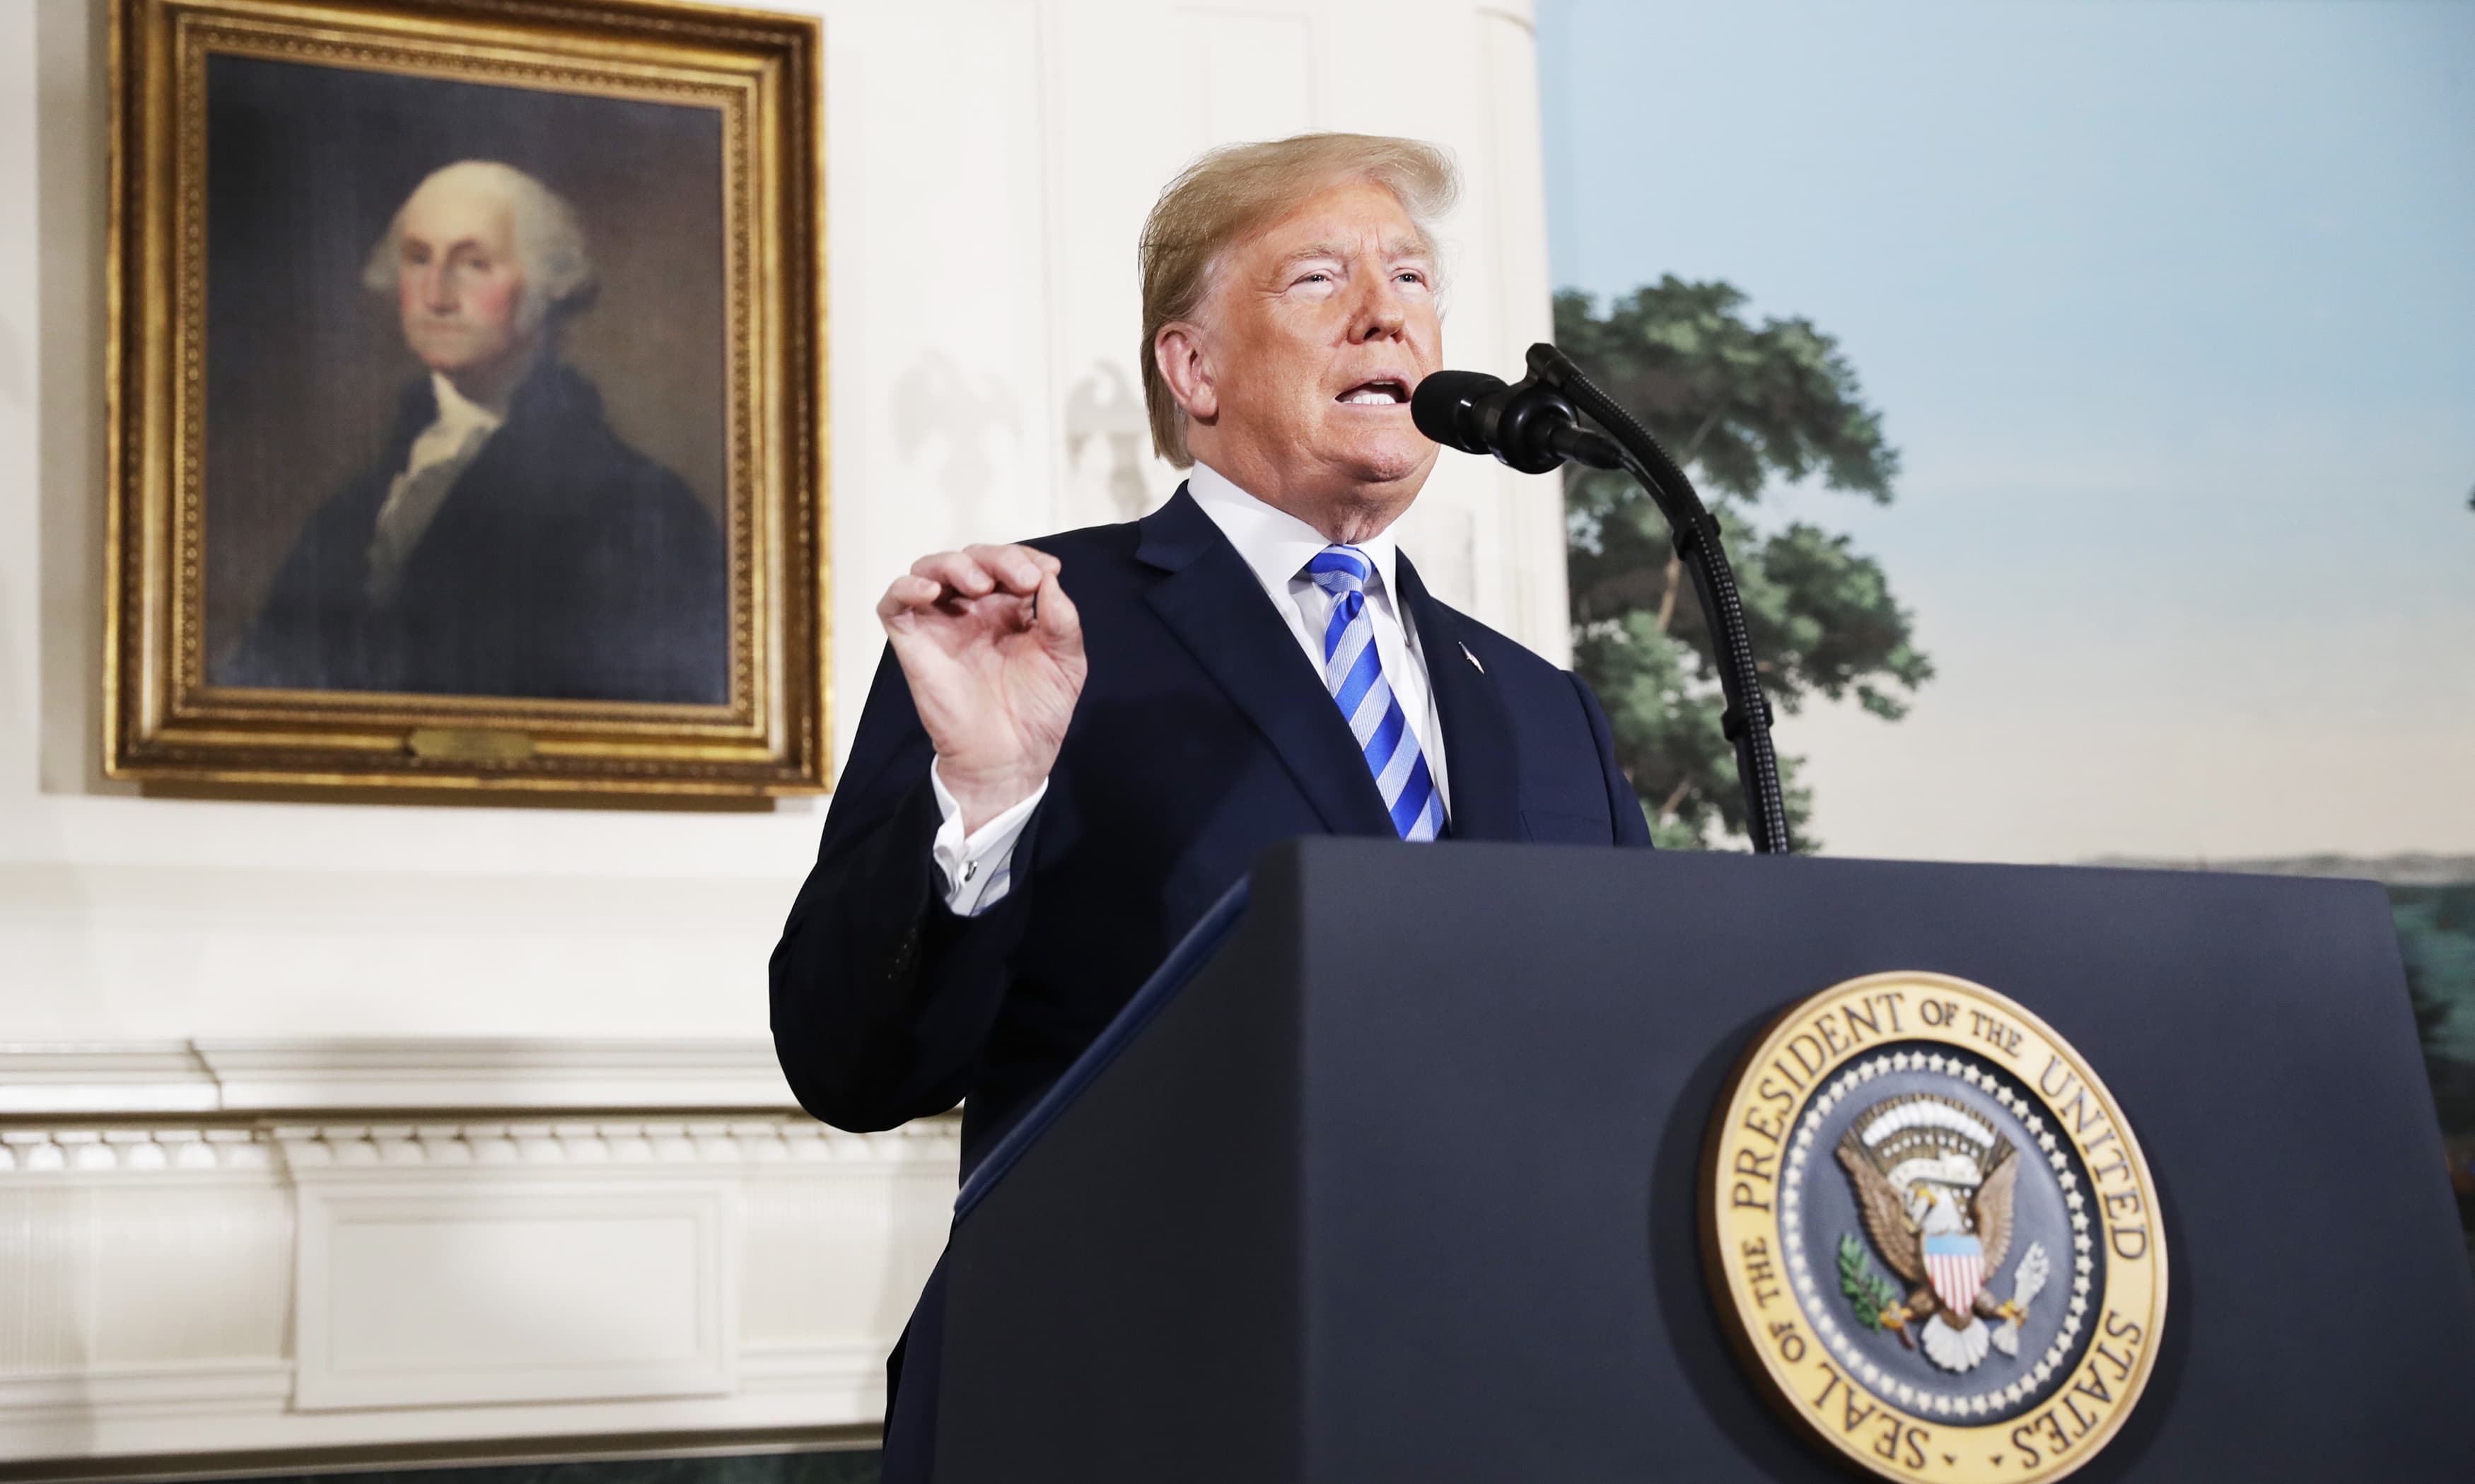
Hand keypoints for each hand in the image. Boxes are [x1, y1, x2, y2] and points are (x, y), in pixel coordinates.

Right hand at [877, 543, 1085, 832]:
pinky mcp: (913, 643)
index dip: (1025, 557)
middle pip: (972, 558)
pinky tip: (932, 591)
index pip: (1008, 563)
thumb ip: (1063, 621)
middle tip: (1023, 580)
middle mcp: (972, 611)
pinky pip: (893, 603)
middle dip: (999, 559)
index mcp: (1008, 610)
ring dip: (956, 564)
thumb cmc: (1038, 714)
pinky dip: (906, 587)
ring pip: (931, 568)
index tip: (1047, 572)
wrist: (1010, 759)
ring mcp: (940, 624)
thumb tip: (1049, 578)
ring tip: (981, 585)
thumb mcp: (1067, 663)